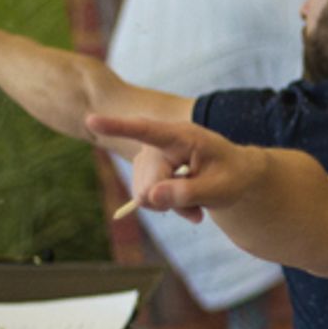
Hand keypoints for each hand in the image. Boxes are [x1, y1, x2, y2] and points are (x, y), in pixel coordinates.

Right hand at [86, 114, 264, 223]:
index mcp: (182, 136)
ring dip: (169, 206)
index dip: (118, 126)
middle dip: (169, 201)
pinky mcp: (146, 171)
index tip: (92, 120)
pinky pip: (145, 199)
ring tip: (196, 202)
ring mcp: (150, 158)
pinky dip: (165, 207)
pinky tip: (187, 207)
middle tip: (198, 208)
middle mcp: (160, 143)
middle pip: (148, 183)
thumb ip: (188, 192)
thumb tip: (149, 198)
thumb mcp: (220, 189)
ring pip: (144, 195)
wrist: (235, 175)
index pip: (146, 129)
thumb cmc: (232, 175)